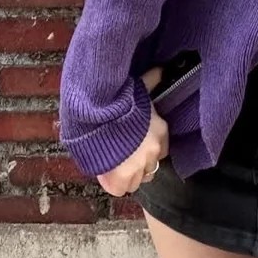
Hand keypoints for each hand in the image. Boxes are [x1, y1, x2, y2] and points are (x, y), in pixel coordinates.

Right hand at [93, 65, 168, 196]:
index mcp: (160, 131)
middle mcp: (154, 150)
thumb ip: (151, 82)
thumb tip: (162, 69)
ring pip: (138, 180)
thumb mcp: (138, 89)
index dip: (149, 147)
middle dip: (139, 162)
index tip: (137, 144)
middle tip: (125, 153)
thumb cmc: (116, 100)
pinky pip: (121, 189)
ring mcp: (139, 167)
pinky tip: (109, 173)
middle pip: (150, 166)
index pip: (162, 149)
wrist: (95, 115)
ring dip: (129, 174)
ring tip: (116, 162)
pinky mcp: (121, 179)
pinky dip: (115, 184)